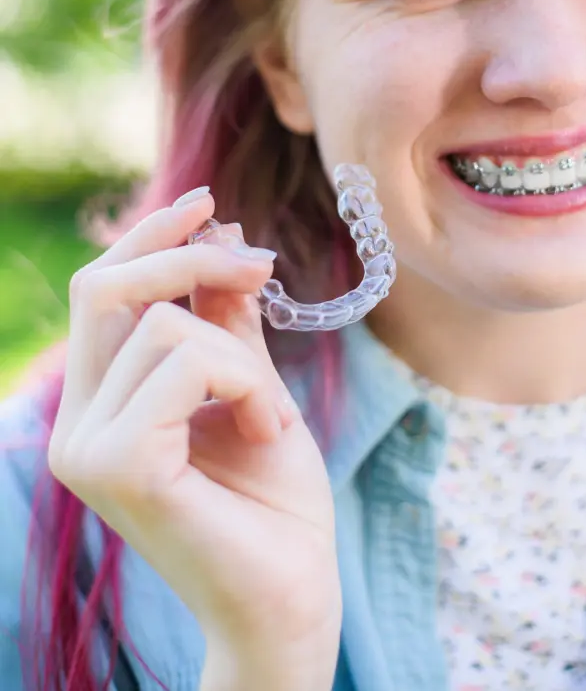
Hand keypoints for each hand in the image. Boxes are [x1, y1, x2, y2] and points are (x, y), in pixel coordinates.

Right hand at [49, 190, 340, 690]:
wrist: (292, 597)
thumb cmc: (275, 505)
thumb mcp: (254, 386)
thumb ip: (225, 319)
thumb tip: (219, 231)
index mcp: (100, 406)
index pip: (101, 292)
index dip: (150, 237)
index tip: (208, 204)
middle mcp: (77, 424)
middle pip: (107, 288)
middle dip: (192, 260)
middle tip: (263, 269)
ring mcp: (88, 447)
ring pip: (165, 323)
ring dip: (243, 355)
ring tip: (271, 415)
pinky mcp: (119, 466)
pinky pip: (189, 362)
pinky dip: (246, 382)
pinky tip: (267, 432)